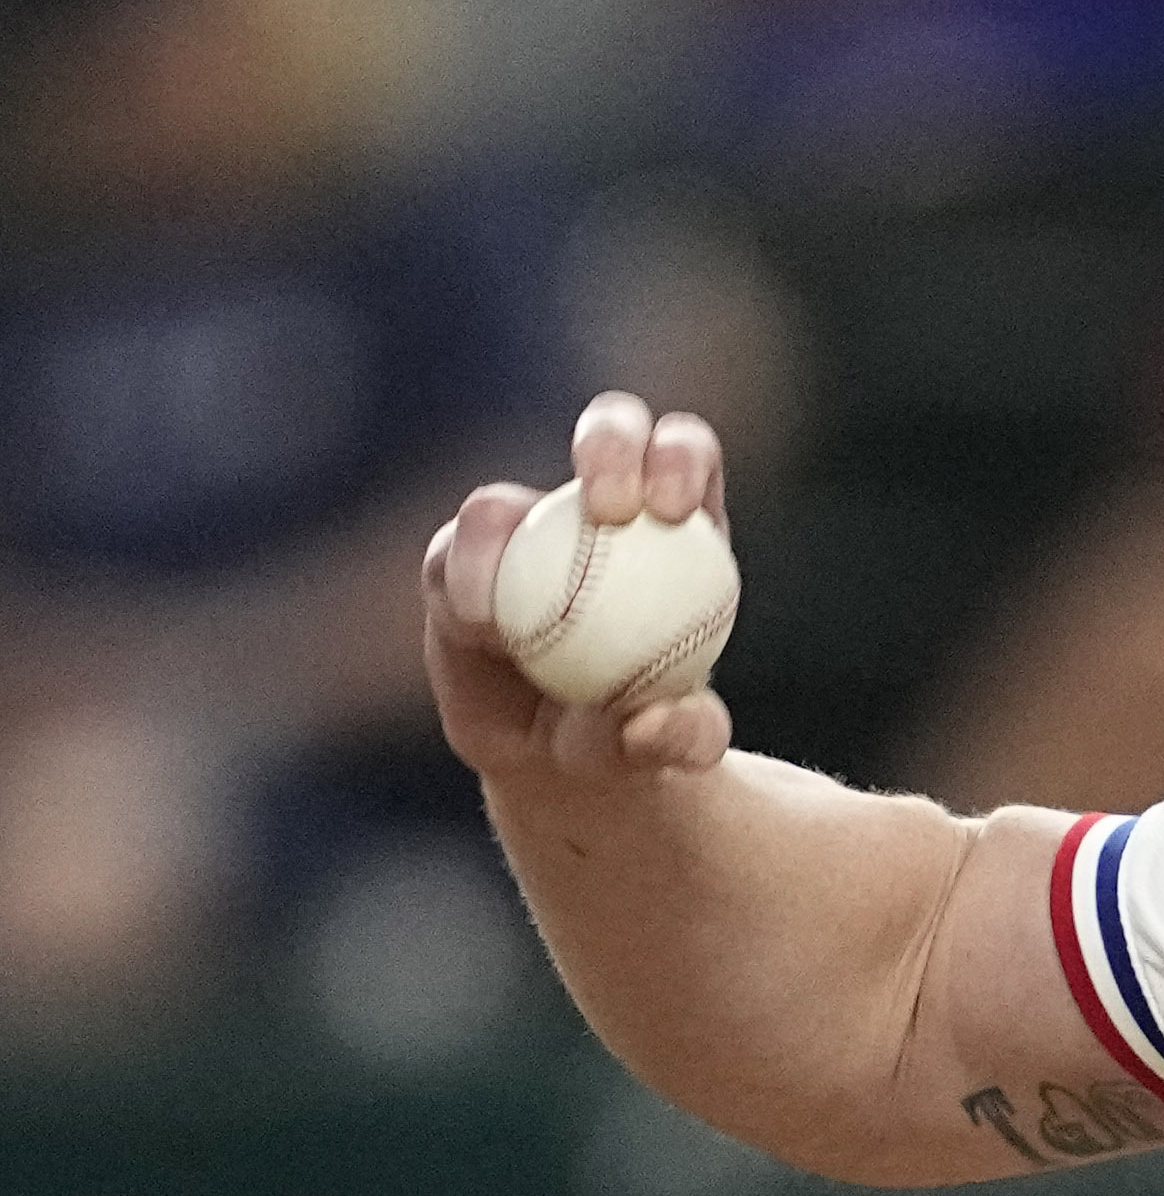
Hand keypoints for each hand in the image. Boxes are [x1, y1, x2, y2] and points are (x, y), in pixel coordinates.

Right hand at [423, 392, 737, 786]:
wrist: (559, 765)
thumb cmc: (633, 738)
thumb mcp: (672, 746)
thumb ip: (684, 734)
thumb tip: (665, 719)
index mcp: (675, 529)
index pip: (685, 458)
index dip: (678, 459)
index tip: (671, 509)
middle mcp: (595, 510)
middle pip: (608, 429)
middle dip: (609, 442)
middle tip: (610, 508)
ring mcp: (520, 534)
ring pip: (498, 503)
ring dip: (498, 542)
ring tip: (506, 619)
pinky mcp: (455, 567)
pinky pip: (447, 560)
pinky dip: (461, 586)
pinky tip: (479, 627)